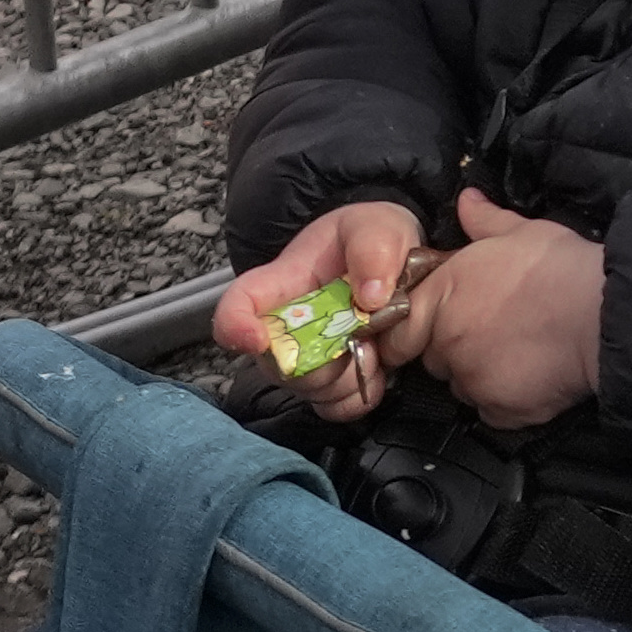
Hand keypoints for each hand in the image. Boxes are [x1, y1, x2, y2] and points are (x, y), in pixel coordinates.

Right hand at [215, 196, 430, 420]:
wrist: (397, 268)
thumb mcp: (376, 224)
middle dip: (327, 356)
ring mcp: (305, 364)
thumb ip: (373, 246)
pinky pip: (340, 407)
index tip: (257, 339)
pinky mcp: (333, 387)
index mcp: (280, 284)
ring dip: (355, 371)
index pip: (236, 307)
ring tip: (378, 338)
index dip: (234, 328)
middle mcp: (281, 332)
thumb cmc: (370, 242)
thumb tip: (371, 296)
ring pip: (316, 391)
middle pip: (281, 367)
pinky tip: (381, 363)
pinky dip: (367, 390)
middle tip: (366, 327)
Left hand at [377, 186, 610, 431]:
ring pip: (463, 384)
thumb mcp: (521, 231)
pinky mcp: (498, 410)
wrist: (601, 312)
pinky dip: (505, 398)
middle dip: (454, 346)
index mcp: (442, 294)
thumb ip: (484, 220)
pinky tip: (532, 375)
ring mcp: (471, 379)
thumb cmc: (560, 267)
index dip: (413, 327)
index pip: (400, 325)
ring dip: (480, 372)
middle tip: (492, 330)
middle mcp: (447, 341)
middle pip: (434, 356)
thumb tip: (467, 200)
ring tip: (518, 351)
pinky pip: (491, 409)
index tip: (426, 328)